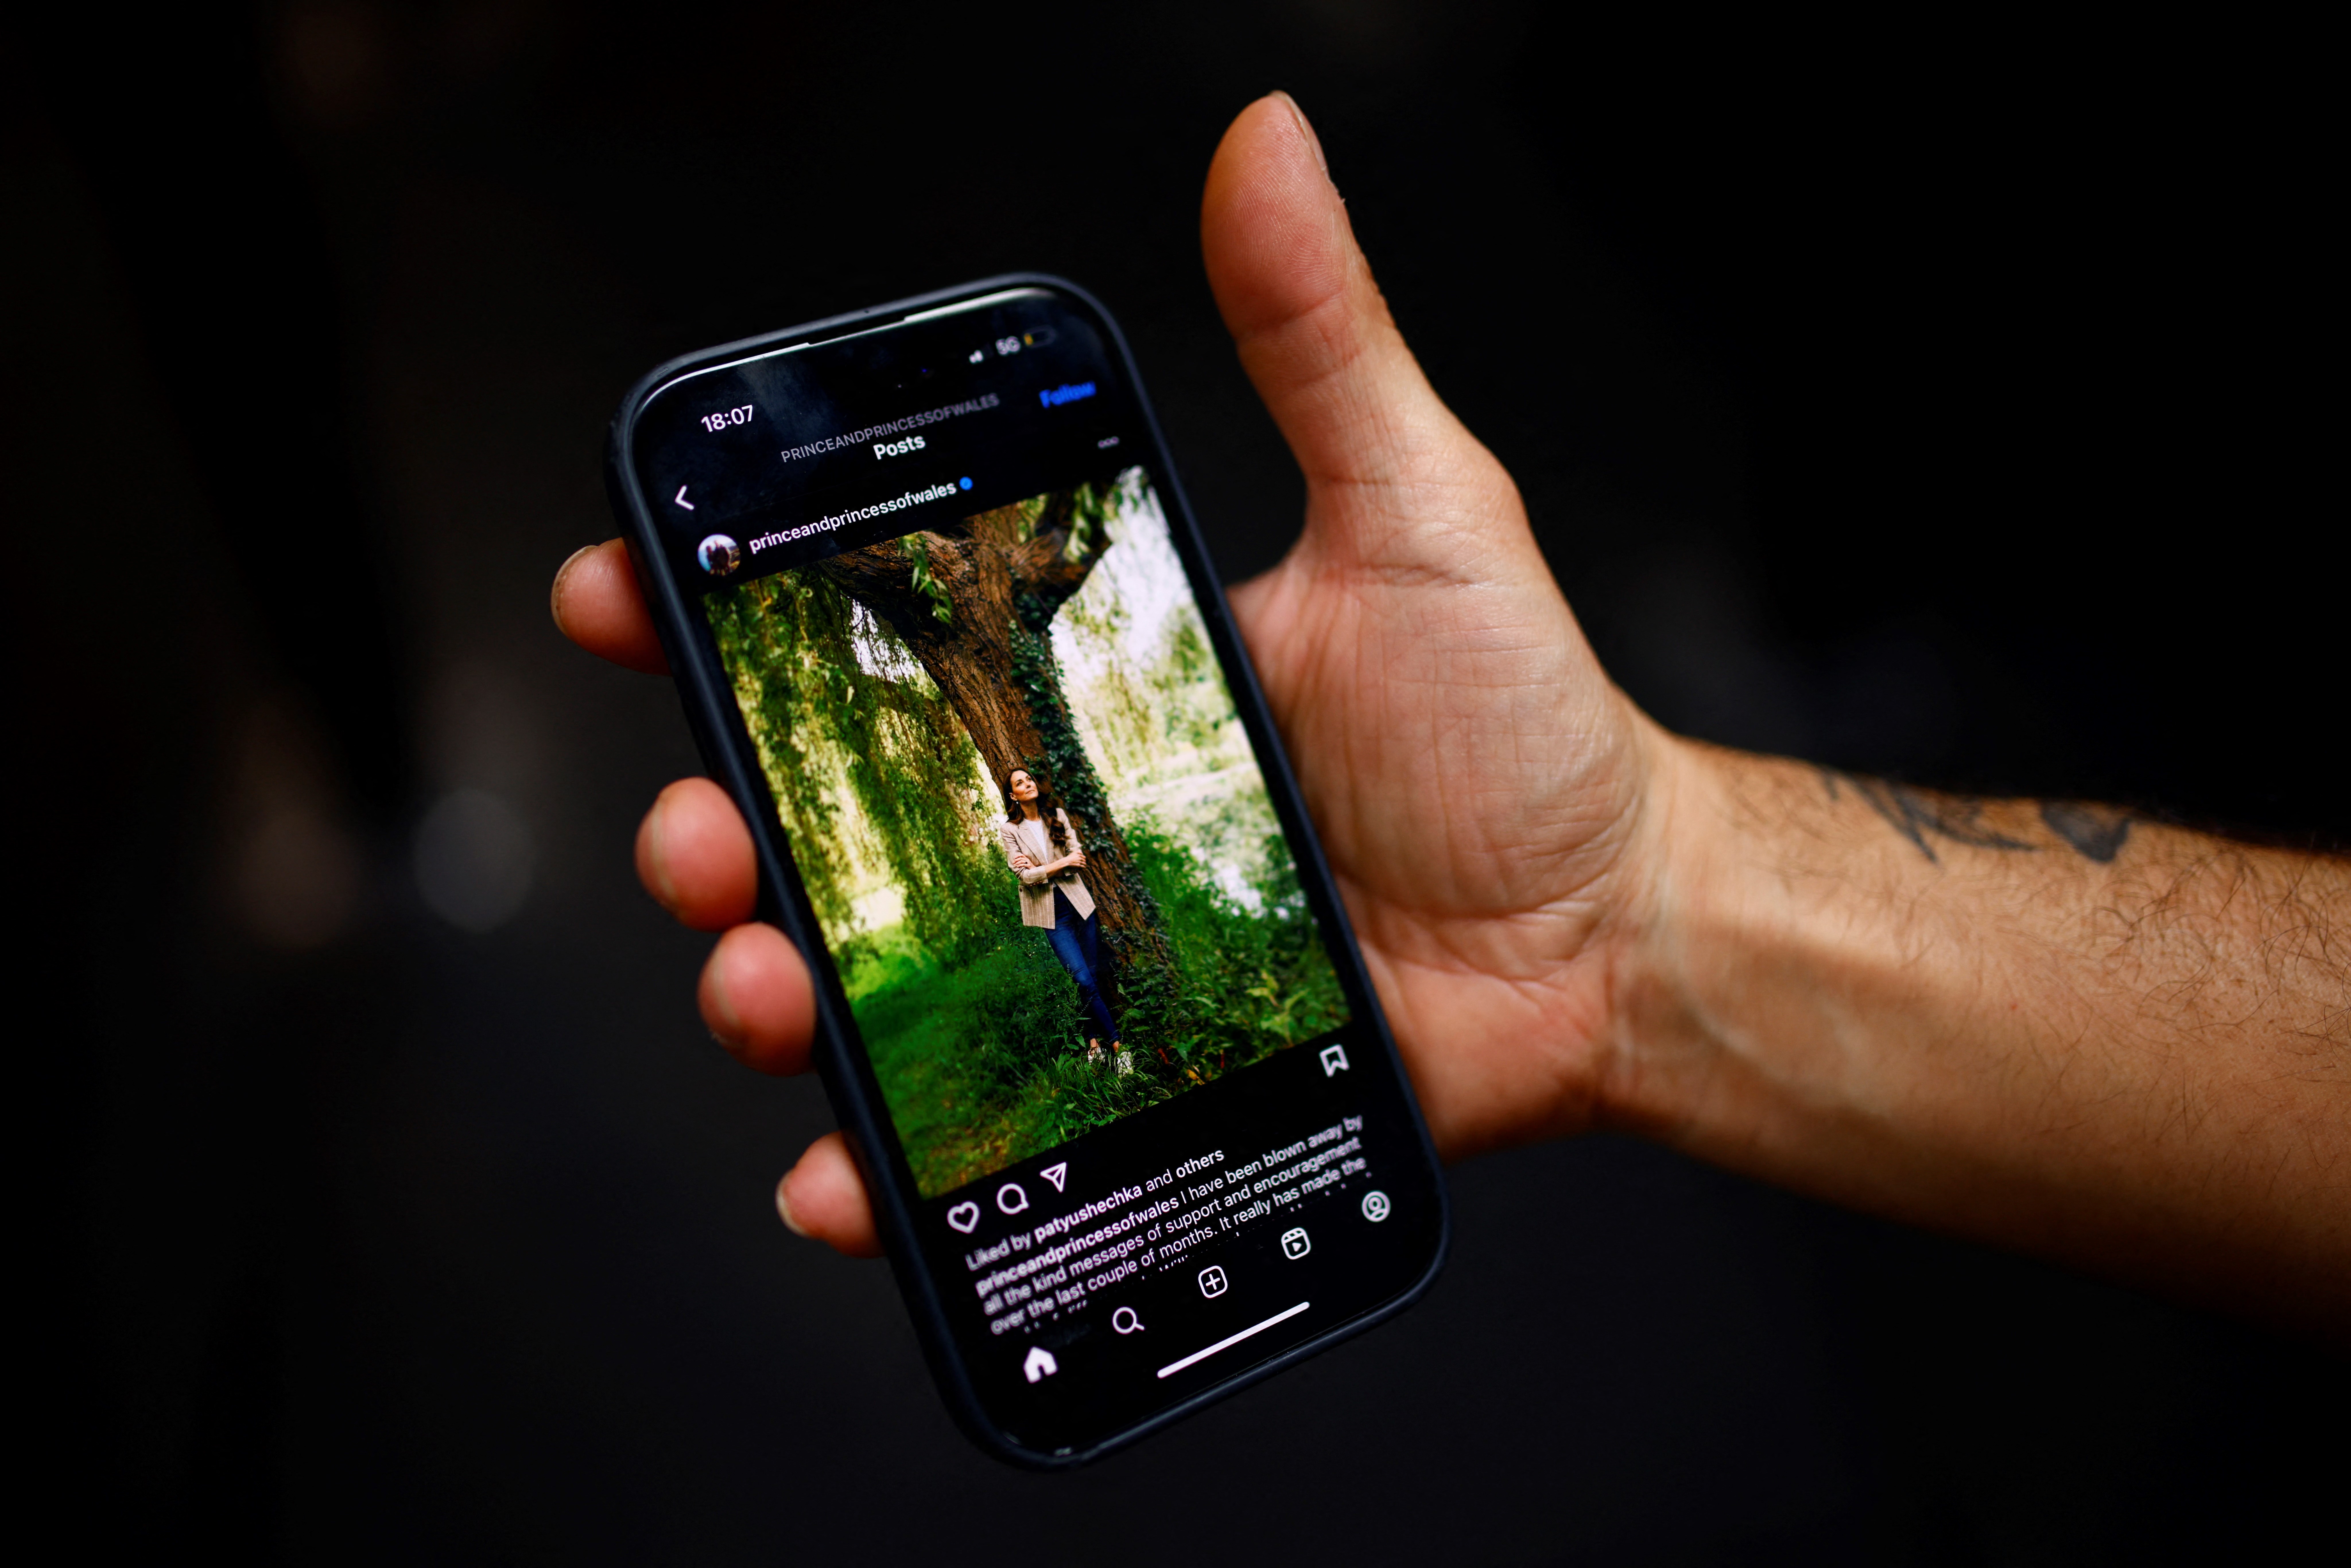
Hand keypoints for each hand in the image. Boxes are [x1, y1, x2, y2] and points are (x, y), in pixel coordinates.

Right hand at [552, 93, 1669, 1256]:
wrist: (1606, 931)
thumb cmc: (1517, 725)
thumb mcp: (1415, 511)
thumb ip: (1317, 341)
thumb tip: (1265, 146)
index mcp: (1081, 679)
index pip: (865, 634)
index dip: (721, 612)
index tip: (626, 589)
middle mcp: (1053, 817)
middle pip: (824, 820)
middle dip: (715, 823)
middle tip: (698, 832)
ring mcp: (1077, 956)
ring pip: (863, 978)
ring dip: (768, 989)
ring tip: (761, 992)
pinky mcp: (1122, 1079)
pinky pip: (966, 1131)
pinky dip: (878, 1165)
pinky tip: (838, 1172)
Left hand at [1010, 852, 1034, 871]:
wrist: (1035, 871)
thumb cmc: (1030, 867)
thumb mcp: (1026, 863)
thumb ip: (1023, 862)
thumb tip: (1016, 862)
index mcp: (1027, 858)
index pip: (1022, 855)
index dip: (1018, 856)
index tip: (1014, 858)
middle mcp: (1027, 860)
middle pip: (1020, 858)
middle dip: (1016, 860)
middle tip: (1013, 863)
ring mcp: (1028, 863)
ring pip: (1021, 861)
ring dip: (1017, 863)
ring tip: (1015, 865)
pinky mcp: (1029, 866)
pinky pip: (1023, 864)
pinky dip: (1019, 865)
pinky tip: (1017, 866)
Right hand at [1065, 848, 1085, 869]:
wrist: (1066, 861)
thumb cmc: (1069, 857)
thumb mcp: (1073, 853)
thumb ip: (1077, 852)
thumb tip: (1081, 851)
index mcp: (1079, 855)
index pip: (1084, 857)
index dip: (1084, 858)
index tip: (1084, 859)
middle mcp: (1080, 858)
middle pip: (1084, 860)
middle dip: (1084, 861)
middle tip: (1084, 862)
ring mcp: (1079, 861)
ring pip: (1084, 863)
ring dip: (1085, 864)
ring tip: (1085, 865)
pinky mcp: (1078, 865)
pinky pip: (1082, 866)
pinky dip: (1084, 867)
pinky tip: (1084, 867)